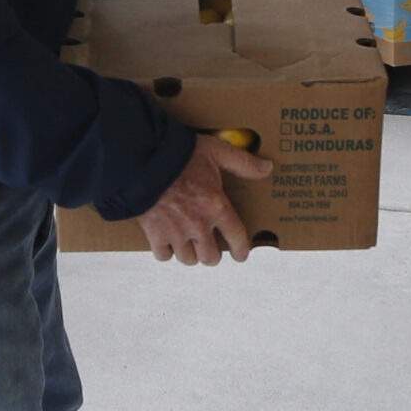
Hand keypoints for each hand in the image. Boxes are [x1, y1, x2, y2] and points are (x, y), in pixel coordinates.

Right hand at [135, 133, 273, 264]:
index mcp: (216, 207)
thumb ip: (243, 162)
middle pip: (210, 257)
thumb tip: (267, 168)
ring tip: (191, 245)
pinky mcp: (154, 234)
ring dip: (191, 254)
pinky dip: (167, 252)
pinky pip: (164, 255)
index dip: (241, 250)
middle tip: (211, 247)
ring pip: (188, 259)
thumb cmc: (180, 154)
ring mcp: (175, 232)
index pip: (237, 238)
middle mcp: (198, 225)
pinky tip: (169, 242)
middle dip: (213, 254)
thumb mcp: (217, 151)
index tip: (240, 254)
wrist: (143, 159)